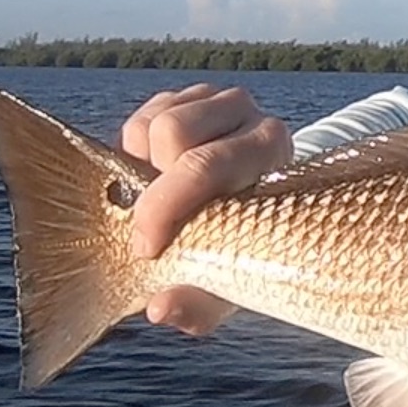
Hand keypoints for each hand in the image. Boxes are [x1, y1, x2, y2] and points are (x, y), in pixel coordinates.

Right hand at [120, 84, 291, 334]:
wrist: (259, 208)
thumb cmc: (248, 245)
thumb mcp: (230, 280)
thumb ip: (200, 302)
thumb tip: (159, 309)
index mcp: (271, 151)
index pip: (209, 166)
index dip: (165, 207)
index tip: (146, 249)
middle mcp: (251, 117)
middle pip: (173, 134)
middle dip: (150, 190)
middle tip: (147, 231)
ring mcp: (220, 102)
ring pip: (154, 124)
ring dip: (143, 167)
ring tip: (162, 199)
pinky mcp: (191, 97)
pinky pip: (142, 118)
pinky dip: (135, 152)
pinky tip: (156, 177)